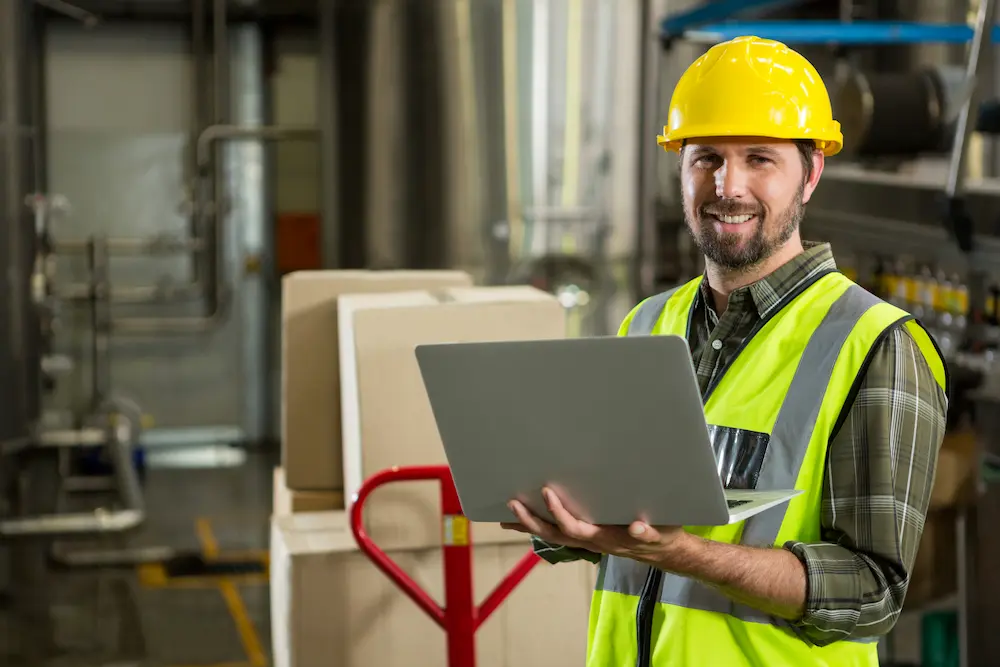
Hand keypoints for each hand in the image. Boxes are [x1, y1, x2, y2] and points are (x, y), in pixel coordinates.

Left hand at [501, 487, 688, 566]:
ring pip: (552, 536)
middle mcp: (591, 541)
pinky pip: (558, 533)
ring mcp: (587, 541)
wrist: (665, 551)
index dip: (559, 512)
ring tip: (507, 515)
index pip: (575, 527)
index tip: (546, 492)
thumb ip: (649, 532)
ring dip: (529, 525)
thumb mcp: (661, 533)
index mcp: (605, 538)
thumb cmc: (662, 537)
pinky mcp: (588, 536)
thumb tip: (637, 527)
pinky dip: (539, 527)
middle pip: (554, 535)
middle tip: (512, 504)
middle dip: (531, 521)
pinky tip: (526, 518)